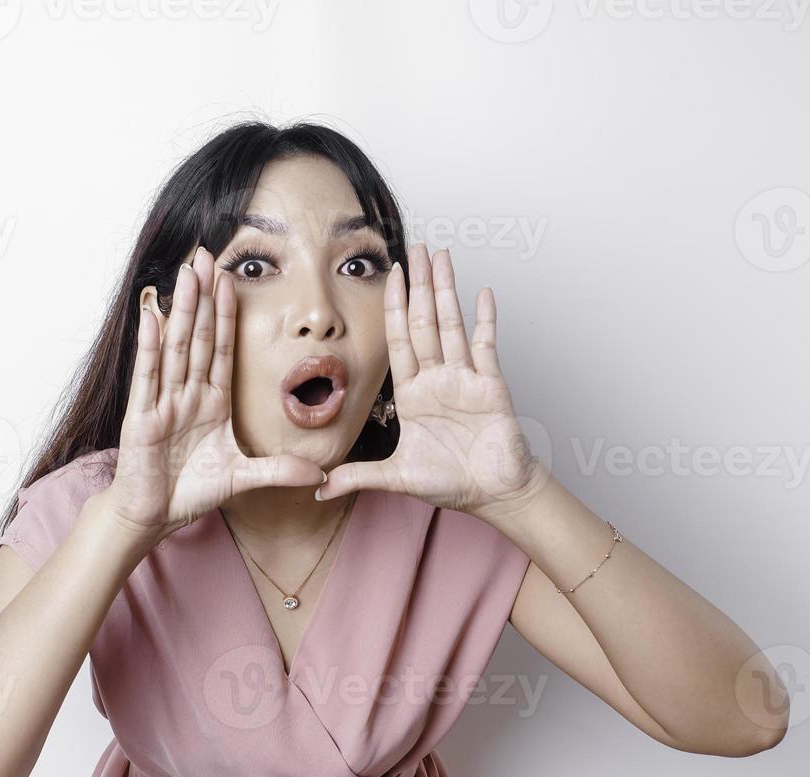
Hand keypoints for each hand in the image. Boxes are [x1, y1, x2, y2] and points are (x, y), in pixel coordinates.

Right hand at [104, 245, 325, 541]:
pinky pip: (148, 374)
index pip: (222, 348)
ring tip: (186, 271)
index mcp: (211, 402)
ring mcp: (163, 401)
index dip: (226, 314)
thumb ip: (278, 471)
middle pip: (198, 335)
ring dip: (182, 308)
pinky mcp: (142, 416)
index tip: (232, 279)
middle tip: (206, 255)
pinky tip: (153, 314)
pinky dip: (150, 345)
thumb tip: (319, 474)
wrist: (153, 516)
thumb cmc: (189, 492)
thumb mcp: (243, 478)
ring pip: (176, 346)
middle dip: (203, 296)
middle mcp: (187, 394)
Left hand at [320, 243, 544, 520]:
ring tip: (441, 257)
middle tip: (416, 248)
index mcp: (414, 394)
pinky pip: (486, 346)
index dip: (394, 307)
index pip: (399, 340)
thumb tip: (317, 487)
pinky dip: (485, 320)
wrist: (492, 494)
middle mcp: (438, 379)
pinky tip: (482, 294)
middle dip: (419, 285)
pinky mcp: (491, 386)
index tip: (390, 276)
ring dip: (446, 290)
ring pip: (452, 325)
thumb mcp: (395, 477)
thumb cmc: (452, 482)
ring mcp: (465, 379)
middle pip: (424, 322)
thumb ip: (357, 477)